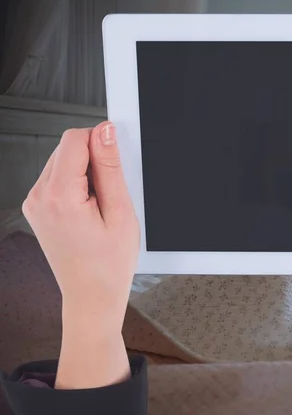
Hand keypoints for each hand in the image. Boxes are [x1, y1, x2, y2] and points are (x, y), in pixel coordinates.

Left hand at [22, 121, 138, 388]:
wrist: (91, 295)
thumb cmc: (108, 264)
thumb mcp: (120, 212)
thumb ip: (110, 168)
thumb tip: (105, 132)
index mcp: (59, 197)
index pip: (74, 139)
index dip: (100, 141)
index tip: (117, 156)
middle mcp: (38, 197)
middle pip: (67, 148)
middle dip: (94, 159)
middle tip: (111, 192)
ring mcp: (34, 203)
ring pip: (63, 161)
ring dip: (86, 173)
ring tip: (100, 205)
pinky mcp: (37, 207)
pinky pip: (58, 178)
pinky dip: (77, 184)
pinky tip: (89, 208)